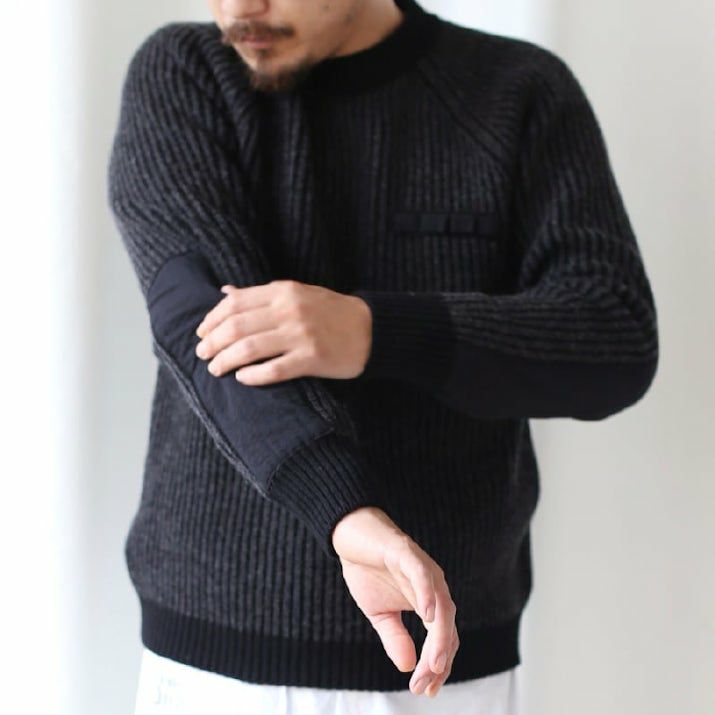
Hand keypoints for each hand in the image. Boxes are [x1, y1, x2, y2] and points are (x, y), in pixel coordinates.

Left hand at [194, 279, 371, 384]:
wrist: (371, 330)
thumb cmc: (331, 312)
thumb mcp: (297, 293)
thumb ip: (262, 295)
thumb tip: (225, 294)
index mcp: (284, 290)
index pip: (235, 303)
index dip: (212, 319)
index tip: (202, 332)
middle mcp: (290, 310)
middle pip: (236, 327)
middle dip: (212, 342)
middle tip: (202, 355)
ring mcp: (301, 335)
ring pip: (249, 348)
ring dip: (225, 361)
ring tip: (216, 369)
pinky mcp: (312, 359)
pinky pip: (273, 370)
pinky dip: (253, 376)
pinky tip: (242, 379)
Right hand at [332, 506, 458, 697]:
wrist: (350, 536)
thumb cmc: (367, 570)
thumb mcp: (380, 613)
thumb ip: (395, 637)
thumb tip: (408, 666)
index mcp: (429, 601)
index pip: (443, 638)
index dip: (437, 665)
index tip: (426, 690)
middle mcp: (433, 586)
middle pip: (447, 627)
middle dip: (439, 658)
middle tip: (425, 684)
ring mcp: (423, 568)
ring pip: (441, 606)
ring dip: (439, 637)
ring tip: (435, 663)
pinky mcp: (407, 553)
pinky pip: (423, 575)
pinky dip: (428, 595)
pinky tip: (427, 616)